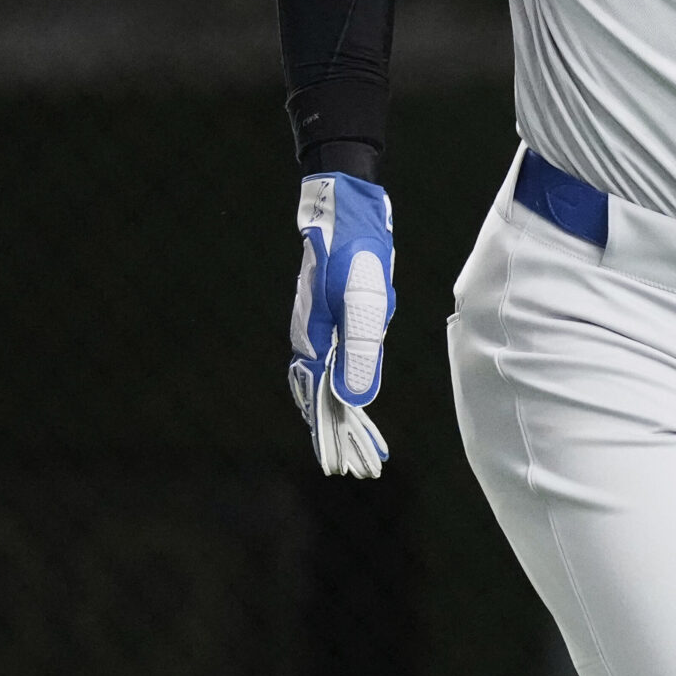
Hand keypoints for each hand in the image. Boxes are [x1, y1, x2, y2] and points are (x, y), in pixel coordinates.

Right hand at [288, 172, 394, 478]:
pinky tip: (353, 395)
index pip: (322, 403)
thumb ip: (360, 350)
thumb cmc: (355, 249)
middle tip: (359, 469)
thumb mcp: (365, 300)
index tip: (342, 469)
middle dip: (340, 435)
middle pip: (323, 399)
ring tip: (359, 444)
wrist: (344, 206)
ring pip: (327, 381)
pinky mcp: (330, 315)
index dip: (333, 438)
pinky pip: (333, 361)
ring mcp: (318, 327)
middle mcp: (311, 339)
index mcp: (315, 342)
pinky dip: (343, 385)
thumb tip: (357, 402)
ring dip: (343, 414)